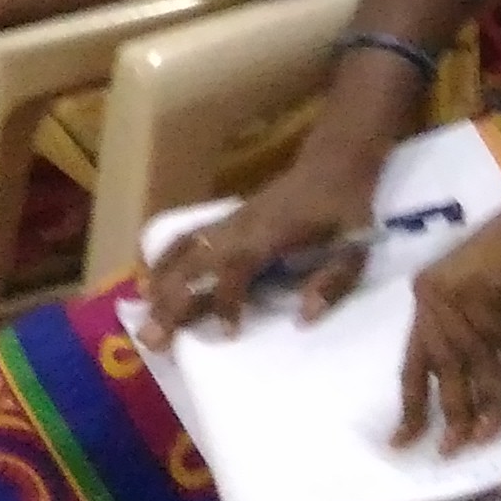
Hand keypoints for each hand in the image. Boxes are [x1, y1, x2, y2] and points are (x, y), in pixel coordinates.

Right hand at [137, 152, 394, 344]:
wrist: (335, 161)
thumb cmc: (346, 207)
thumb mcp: (357, 245)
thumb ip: (334, 282)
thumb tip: (304, 317)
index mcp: (272, 232)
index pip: (237, 266)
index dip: (228, 300)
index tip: (229, 333)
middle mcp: (242, 225)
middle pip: (197, 261)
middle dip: (172, 300)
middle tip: (151, 339)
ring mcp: (230, 220)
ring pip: (185, 249)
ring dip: (161, 283)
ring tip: (143, 318)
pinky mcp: (227, 219)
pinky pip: (187, 238)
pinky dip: (164, 259)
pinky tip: (149, 283)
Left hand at [394, 179, 500, 449]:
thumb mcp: (478, 299)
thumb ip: (464, 335)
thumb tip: (462, 389)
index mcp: (424, 299)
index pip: (410, 362)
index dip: (410, 404)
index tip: (403, 441)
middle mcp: (430, 297)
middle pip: (440, 368)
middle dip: (450, 412)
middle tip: (456, 448)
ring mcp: (454, 294)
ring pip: (472, 362)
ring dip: (489, 398)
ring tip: (495, 428)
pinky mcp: (481, 291)